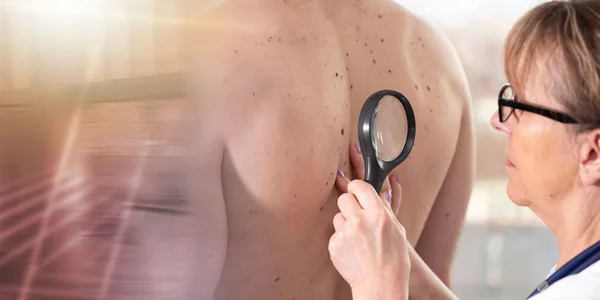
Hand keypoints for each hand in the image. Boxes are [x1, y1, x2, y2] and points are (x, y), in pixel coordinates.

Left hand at [328, 144, 410, 298]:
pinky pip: (335, 234)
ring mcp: (345, 233)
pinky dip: (342, 240)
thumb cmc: (394, 260)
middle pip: (344, 198)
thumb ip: (385, 208)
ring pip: (338, 216)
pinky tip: (353, 250)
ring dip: (345, 223)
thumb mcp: (397, 230)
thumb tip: (382, 189)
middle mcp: (360, 220)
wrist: (381, 285)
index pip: (359, 185)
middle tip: (357, 216)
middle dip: (350, 205)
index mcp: (378, 213)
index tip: (357, 193)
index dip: (357, 189)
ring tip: (358, 239)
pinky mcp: (334, 245)